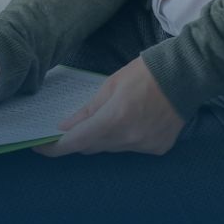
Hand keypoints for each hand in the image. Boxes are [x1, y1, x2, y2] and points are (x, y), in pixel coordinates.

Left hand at [35, 56, 183, 156]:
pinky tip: (130, 122)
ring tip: (106, 117)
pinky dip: (124, 138)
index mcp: (114, 120)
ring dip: (102, 137)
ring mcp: (145, 146)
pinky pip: (131, 148)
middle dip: (79, 138)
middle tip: (69, 127)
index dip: (54, 148)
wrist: (184, 77)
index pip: (76, 142)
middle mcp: (129, 139)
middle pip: (93, 147)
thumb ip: (87, 111)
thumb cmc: (143, 74)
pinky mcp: (158, 148)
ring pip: (112, 148)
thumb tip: (65, 128)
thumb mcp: (109, 86)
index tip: (39, 147)